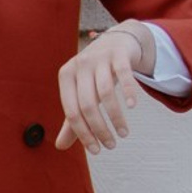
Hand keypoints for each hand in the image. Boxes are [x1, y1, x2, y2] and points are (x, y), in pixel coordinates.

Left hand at [55, 21, 153, 153]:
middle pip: (88, 104)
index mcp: (66, 76)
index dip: (83, 134)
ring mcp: (99, 57)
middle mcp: (80, 65)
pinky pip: (123, 74)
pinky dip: (128, 91)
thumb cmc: (94, 74)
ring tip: (123, 133)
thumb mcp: (80, 93)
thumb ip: (72, 119)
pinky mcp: (118, 53)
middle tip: (111, 145)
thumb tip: (59, 147)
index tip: (96, 150)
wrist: (115, 41)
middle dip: (100, 129)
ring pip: (106, 93)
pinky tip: (132, 107)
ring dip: (116, 117)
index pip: (71, 111)